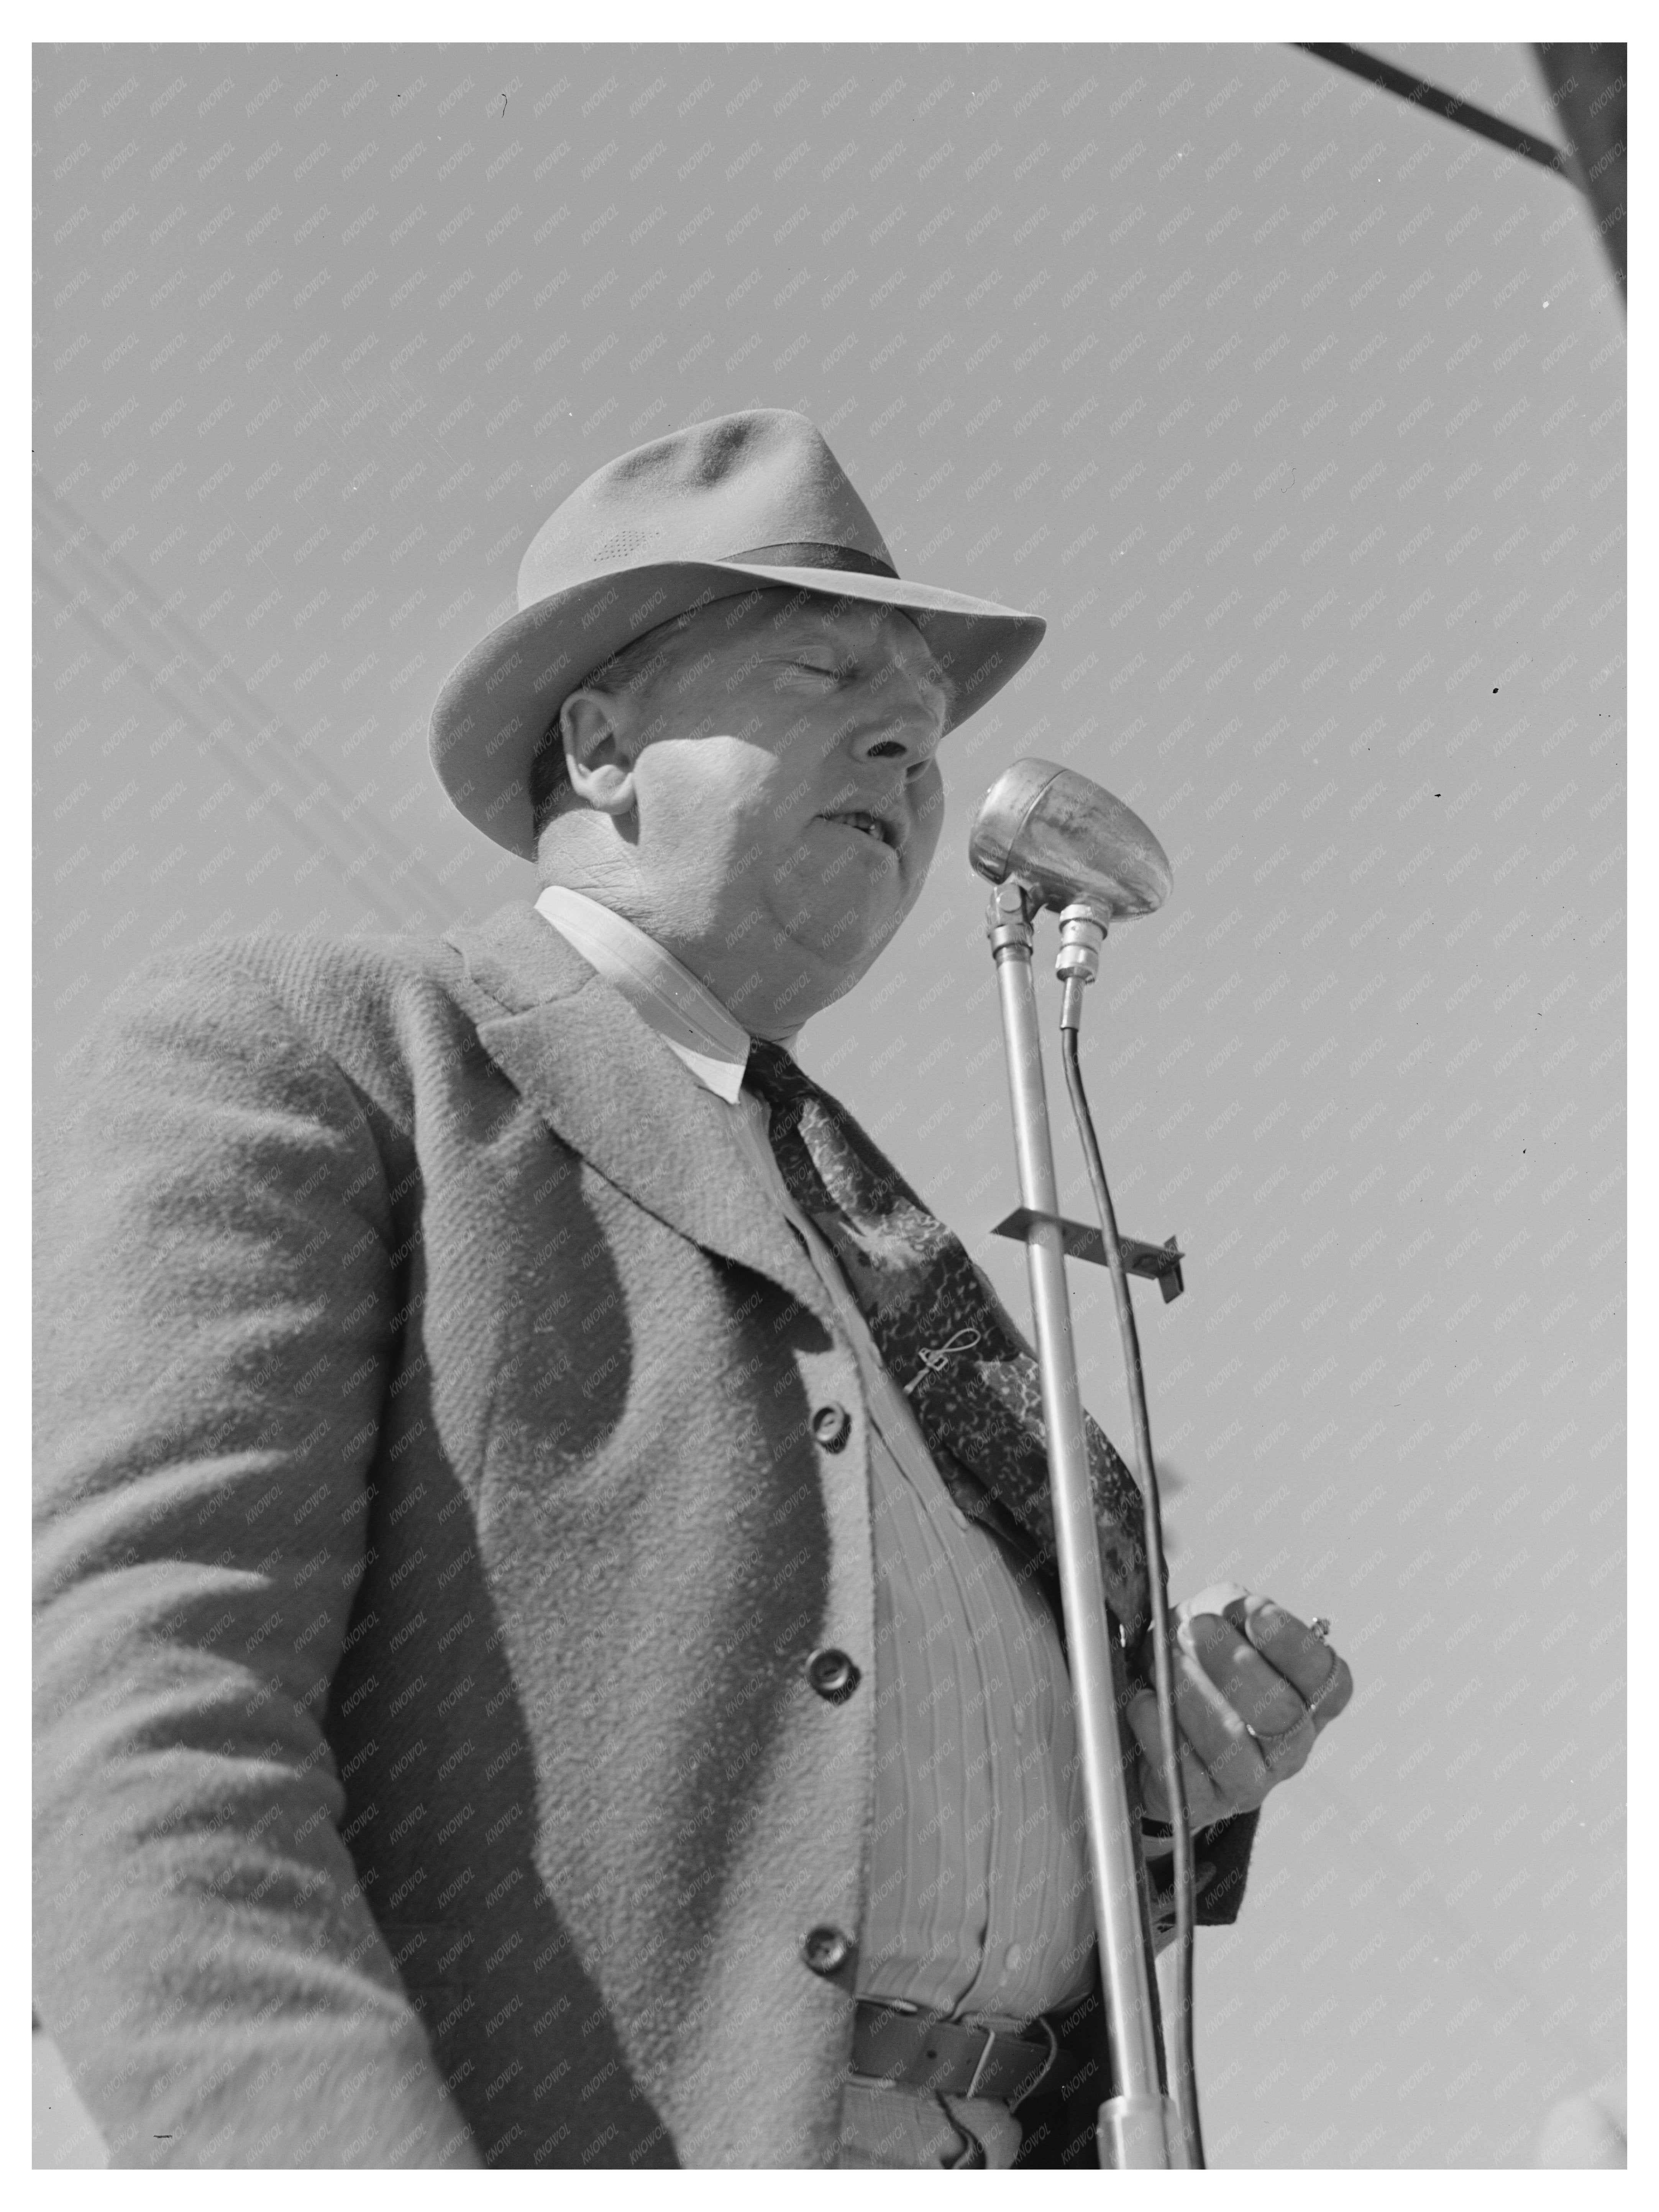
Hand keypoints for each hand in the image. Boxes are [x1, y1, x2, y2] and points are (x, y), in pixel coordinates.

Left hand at [1126, 1581, 1353, 1826]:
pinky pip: (1185, 1779)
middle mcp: (1290, 1746)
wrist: (1144, 1706)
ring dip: (1196, 1701)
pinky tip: (1145, 1701)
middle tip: (1197, 1628)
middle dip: (1237, 1668)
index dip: (1297, 1649)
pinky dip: (1161, 1734)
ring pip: (1237, 1755)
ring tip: (1163, 1662)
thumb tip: (1253, 1614)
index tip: (1258, 1615)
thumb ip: (1239, 1608)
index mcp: (1308, 1697)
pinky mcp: (1203, 1804)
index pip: (1329, 1681)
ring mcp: (1251, 1782)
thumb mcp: (1218, 1616)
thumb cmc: (1193, 1653)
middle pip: (1284, 1716)